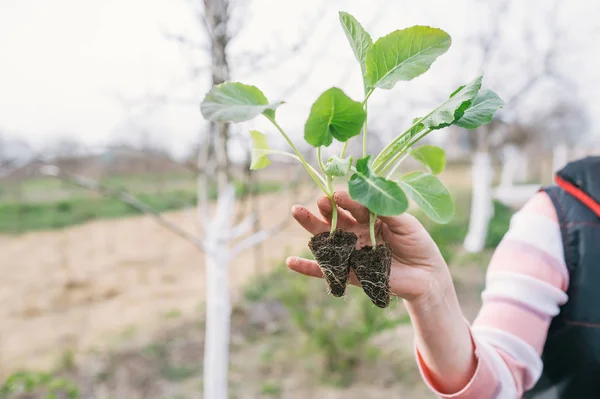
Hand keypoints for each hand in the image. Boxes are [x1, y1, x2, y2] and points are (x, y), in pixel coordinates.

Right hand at [287, 191, 450, 302]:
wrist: (426, 276)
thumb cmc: (417, 244)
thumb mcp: (404, 222)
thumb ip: (383, 210)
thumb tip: (361, 196)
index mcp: (368, 217)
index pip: (352, 205)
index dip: (344, 199)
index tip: (337, 195)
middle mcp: (355, 232)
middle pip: (333, 218)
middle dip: (323, 208)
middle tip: (318, 201)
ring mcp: (350, 252)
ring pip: (325, 238)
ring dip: (310, 225)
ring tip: (297, 212)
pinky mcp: (348, 273)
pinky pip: (324, 270)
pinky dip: (306, 267)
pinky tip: (290, 262)